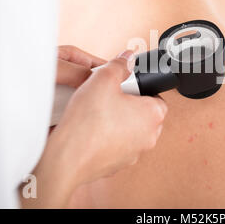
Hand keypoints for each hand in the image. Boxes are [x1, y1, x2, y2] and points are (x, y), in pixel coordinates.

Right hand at [23, 50, 167, 207]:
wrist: (67, 157)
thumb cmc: (88, 123)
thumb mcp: (103, 79)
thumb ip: (118, 66)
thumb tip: (127, 58)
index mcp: (153, 115)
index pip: (158, 97)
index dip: (141, 89)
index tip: (126, 87)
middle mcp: (149, 137)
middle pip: (145, 115)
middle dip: (129, 105)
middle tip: (111, 99)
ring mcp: (133, 154)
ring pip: (130, 132)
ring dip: (118, 123)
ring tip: (98, 114)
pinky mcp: (117, 165)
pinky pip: (116, 146)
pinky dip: (107, 139)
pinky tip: (90, 131)